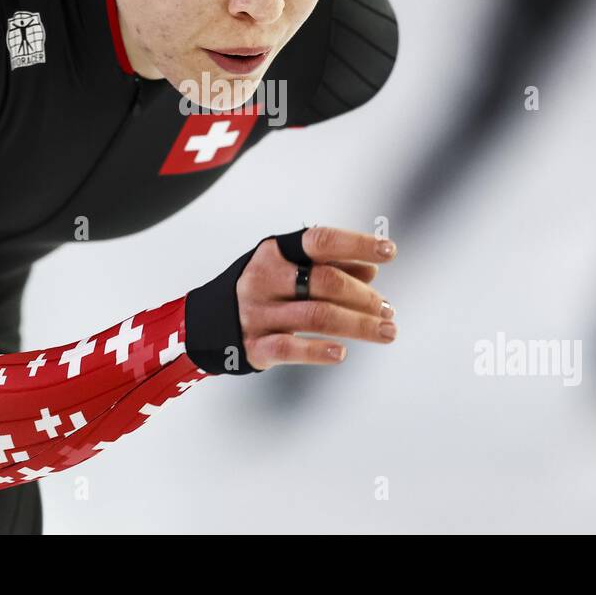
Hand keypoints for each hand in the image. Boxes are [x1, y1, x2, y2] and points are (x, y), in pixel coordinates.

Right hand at [237, 226, 396, 370]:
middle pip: (325, 282)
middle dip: (364, 296)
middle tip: (388, 309)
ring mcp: (257, 313)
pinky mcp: (254, 347)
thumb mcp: (288, 268)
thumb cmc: (262, 290)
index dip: (357, 244)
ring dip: (359, 325)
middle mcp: (264, 278)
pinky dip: (318, 351)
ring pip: (316, 317)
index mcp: (274, 251)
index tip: (389, 251)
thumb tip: (371, 272)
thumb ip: (328, 266)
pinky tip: (341, 353)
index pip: (320, 241)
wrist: (205, 323)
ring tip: (388, 331)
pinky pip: (289, 349)